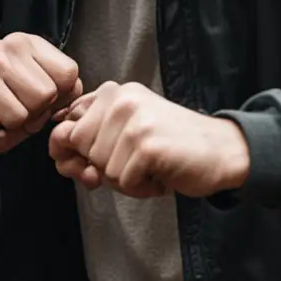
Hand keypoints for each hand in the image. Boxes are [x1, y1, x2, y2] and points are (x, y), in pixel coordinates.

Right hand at [0, 32, 83, 153]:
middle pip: (45, 97)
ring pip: (21, 117)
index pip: (69, 74)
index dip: (61, 95)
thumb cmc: (1, 88)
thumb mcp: (33, 76)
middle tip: (18, 109)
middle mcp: (3, 51)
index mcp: (27, 43)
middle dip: (36, 113)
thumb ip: (63, 87)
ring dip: (13, 126)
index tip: (43, 97)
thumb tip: (73, 94)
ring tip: (0, 114)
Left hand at [47, 81, 249, 198]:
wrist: (222, 151)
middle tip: (135, 164)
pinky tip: (161, 174)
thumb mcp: (128, 132)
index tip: (91, 160)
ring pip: (103, 169)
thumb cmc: (172, 147)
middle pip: (82, 150)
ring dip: (126, 180)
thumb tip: (58, 155)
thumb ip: (92, 138)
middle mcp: (121, 100)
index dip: (73, 151)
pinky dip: (142, 188)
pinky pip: (124, 182)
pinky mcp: (146, 146)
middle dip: (104, 167)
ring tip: (152, 166)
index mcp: (114, 93)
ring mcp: (134, 122)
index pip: (67, 125)